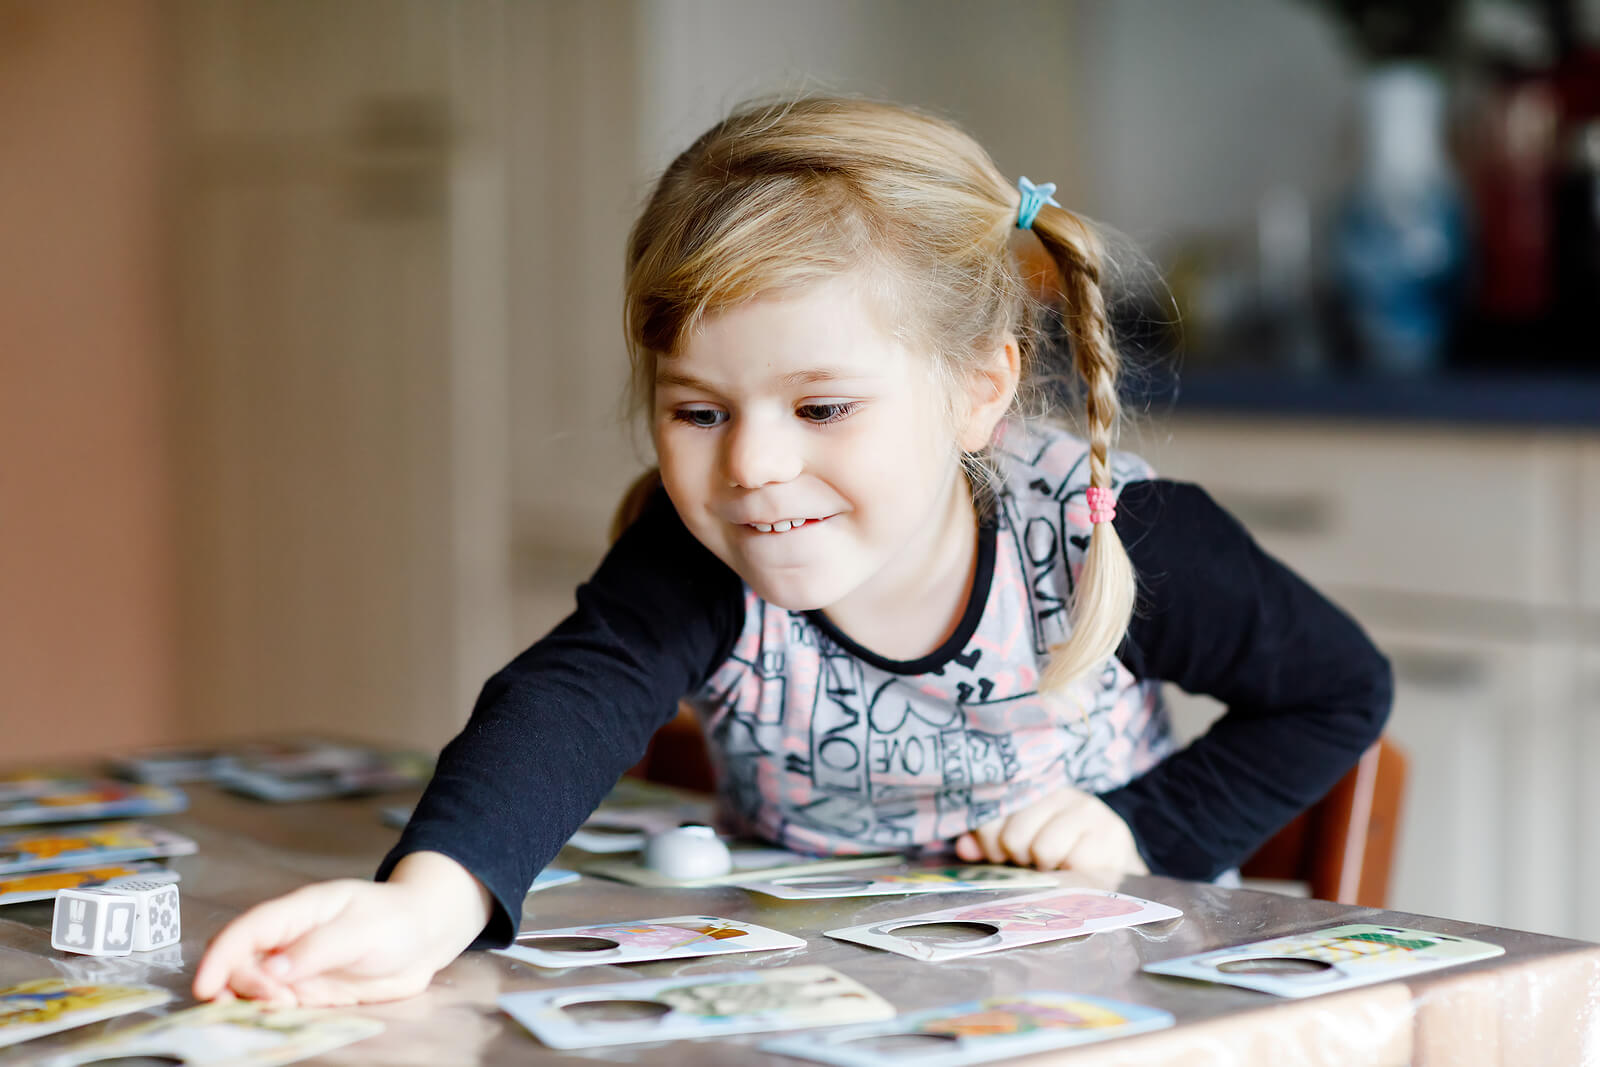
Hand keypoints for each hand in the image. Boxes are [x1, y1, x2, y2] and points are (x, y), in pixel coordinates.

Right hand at [192, 851, 491, 1006]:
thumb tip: (274, 968)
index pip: (245, 931)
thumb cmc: (396, 919)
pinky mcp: (306, 993)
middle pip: (238, 963)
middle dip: (240, 985)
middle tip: (275, 1000)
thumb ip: (319, 947)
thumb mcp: (363, 928)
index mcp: (298, 911)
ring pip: (250, 989)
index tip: (206, 986)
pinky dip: (269, 1017)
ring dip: (253, 1003)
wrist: (425, 937)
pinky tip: (284, 1019)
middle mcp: (288, 940)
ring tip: (284, 1009)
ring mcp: (295, 968)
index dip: (220, 957)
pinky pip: (275, 1007)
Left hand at [954, 787, 1148, 874]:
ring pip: (1041, 849)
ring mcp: (1087, 809)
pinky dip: (1070, 874)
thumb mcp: (1019, 846)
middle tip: (1031, 861)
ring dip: (1045, 867)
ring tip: (1054, 865)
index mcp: (1031, 787)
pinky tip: (1076, 869)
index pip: (993, 808)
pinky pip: (1072, 861)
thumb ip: (988, 844)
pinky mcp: (1110, 833)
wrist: (1114, 865)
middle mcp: (1059, 791)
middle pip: (1012, 835)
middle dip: (1016, 858)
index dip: (988, 838)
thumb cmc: (1059, 853)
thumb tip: (963, 847)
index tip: (998, 852)